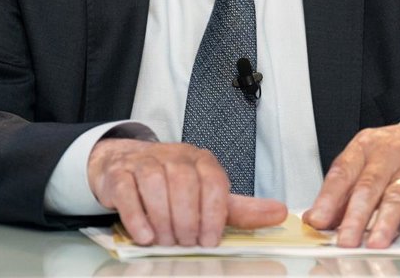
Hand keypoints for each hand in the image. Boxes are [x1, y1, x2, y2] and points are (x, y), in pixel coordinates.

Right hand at [88, 138, 286, 246]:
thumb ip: (240, 208)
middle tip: (187, 242)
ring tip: (167, 241)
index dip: (213, 213)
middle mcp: (173, 156)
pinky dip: (137, 216)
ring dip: (162, 219)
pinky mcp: (120, 173)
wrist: (128, 166)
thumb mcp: (208, 196)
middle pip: (183, 182)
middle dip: (186, 219)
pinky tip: (146, 235)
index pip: (212, 181)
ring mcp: (144, 162)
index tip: (210, 239)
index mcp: (201, 160)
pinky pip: (127, 192)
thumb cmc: (173, 185)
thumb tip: (279, 213)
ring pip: (154, 184)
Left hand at [302, 120, 399, 247]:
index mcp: (364, 147)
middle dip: (356, 216)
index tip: (318, 220)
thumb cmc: (398, 153)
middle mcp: (388, 153)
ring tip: (377, 242)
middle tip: (346, 239)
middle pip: (368, 186)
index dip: (328, 198)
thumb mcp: (367, 163)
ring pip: (398, 194)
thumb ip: (344, 191)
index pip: (342, 172)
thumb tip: (318, 219)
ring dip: (386, 221)